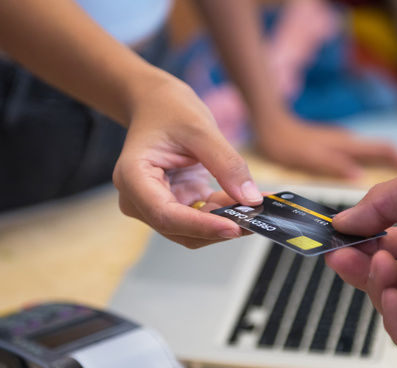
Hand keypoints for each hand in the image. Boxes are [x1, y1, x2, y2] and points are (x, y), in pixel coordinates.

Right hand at [113, 77, 262, 248]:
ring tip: (258, 207)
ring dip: (227, 221)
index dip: (201, 227)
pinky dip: (227, 213)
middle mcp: (140, 199)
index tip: (234, 227)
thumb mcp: (202, 129)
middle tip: (258, 218)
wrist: (157, 103)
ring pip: (196, 230)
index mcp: (133, 178)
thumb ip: (227, 165)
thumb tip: (250, 199)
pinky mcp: (177, 204)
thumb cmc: (168, 109)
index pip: (166, 215)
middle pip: (182, 229)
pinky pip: (204, 218)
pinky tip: (248, 203)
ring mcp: (158, 204)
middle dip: (220, 226)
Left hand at [255, 114, 396, 177]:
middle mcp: (349, 143)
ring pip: (372, 156)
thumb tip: (360, 177)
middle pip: (383, 153)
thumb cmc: (286, 142)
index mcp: (348, 144)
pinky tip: (364, 185)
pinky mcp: (335, 148)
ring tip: (393, 193)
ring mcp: (343, 145)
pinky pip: (360, 159)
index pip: (386, 149)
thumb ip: (334, 165)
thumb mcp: (309, 157)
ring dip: (385, 170)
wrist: (269, 125)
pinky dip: (369, 170)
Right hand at [325, 160, 396, 362]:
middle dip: (365, 269)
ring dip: (380, 288)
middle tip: (339, 258)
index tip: (340, 240)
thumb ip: (377, 205)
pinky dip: (396, 320)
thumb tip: (342, 221)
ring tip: (381, 267)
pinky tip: (393, 294)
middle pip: (396, 281)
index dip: (368, 246)